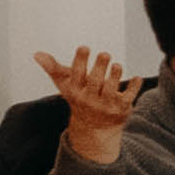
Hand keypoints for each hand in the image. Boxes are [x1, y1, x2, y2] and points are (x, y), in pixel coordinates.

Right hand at [32, 46, 141, 164]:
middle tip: (105, 54)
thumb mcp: (66, 85)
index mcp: (75, 91)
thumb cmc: (79, 97)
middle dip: (99, 68)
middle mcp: (89, 99)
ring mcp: (106, 105)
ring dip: (115, 76)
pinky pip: (128, 97)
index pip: (76, 75)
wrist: (94, 128)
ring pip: (111, 90)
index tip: (84, 47)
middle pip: (94, 82)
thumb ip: (53, 68)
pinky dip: (133, 88)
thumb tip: (37, 54)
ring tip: (117, 65)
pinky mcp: (121, 109)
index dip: (80, 61)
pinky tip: (137, 78)